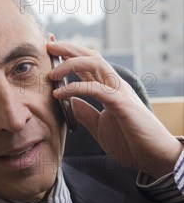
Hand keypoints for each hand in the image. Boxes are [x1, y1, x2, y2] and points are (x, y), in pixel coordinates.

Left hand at [47, 41, 182, 178]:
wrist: (153, 156)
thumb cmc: (131, 141)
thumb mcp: (100, 126)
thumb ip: (85, 113)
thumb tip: (69, 102)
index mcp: (109, 88)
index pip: (87, 64)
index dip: (69, 54)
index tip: (51, 50)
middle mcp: (114, 85)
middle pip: (90, 56)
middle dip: (68, 49)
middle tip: (48, 46)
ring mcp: (119, 91)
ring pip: (95, 64)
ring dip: (70, 63)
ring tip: (51, 72)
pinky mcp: (121, 103)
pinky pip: (96, 88)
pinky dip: (75, 87)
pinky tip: (59, 93)